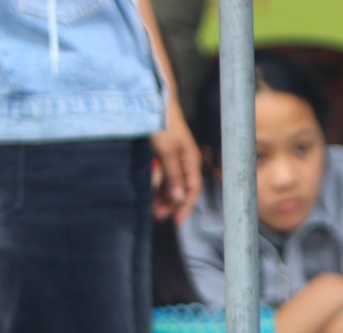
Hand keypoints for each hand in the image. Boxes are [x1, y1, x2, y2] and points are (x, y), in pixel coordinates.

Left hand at [151, 105, 200, 223]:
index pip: (193, 190)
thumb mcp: (168, 151)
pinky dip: (156, 184)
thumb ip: (174, 175)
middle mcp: (185, 162)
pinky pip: (162, 175)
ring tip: (150, 206)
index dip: (185, 207)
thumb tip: (180, 198)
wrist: (152, 99)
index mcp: (191, 161)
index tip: (175, 222)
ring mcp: (173, 158)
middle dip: (170, 204)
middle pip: (181, 189)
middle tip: (157, 215)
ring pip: (170, 183)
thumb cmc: (163, 122)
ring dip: (162, 196)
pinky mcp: (163, 154)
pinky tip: (149, 190)